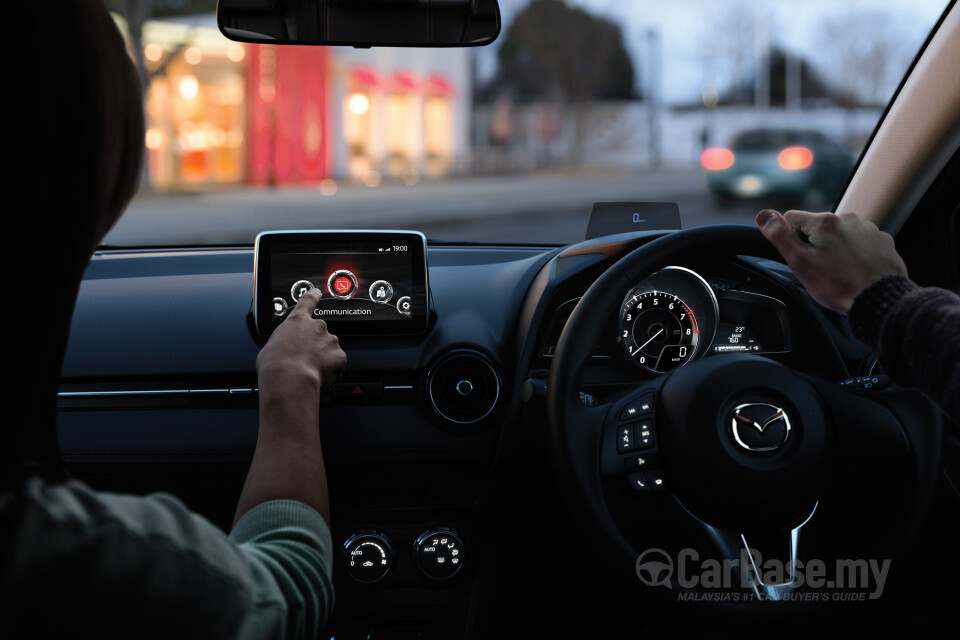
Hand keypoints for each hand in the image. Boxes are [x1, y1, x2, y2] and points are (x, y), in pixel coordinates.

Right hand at [256, 288, 346, 394]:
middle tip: (303, 359)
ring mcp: (330, 340)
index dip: (313, 296)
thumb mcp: (270, 346)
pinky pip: (337, 363)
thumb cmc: (275, 364)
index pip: (307, 302)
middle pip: (319, 333)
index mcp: (297, 321)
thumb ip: (282, 342)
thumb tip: (283, 351)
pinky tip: (319, 376)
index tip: (317, 292)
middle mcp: (317, 327)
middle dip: (314, 345)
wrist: (289, 379)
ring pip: (329, 349)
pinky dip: (331, 369)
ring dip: (322, 358)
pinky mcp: (340, 356)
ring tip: (308, 370)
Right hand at [756, 209, 907, 314]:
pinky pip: (860, 242)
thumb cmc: (838, 284)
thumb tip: (763, 215)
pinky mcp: (882, 241)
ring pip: (840, 235)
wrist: (878, 300)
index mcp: (825, 222)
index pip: (792, 219)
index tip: (801, 257)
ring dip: (836, 248)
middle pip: (818, 227)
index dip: (790, 238)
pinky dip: (856, 253)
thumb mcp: (800, 262)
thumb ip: (780, 236)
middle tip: (820, 268)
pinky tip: (856, 270)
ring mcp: (868, 229)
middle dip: (815, 244)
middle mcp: (848, 219)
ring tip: (840, 271)